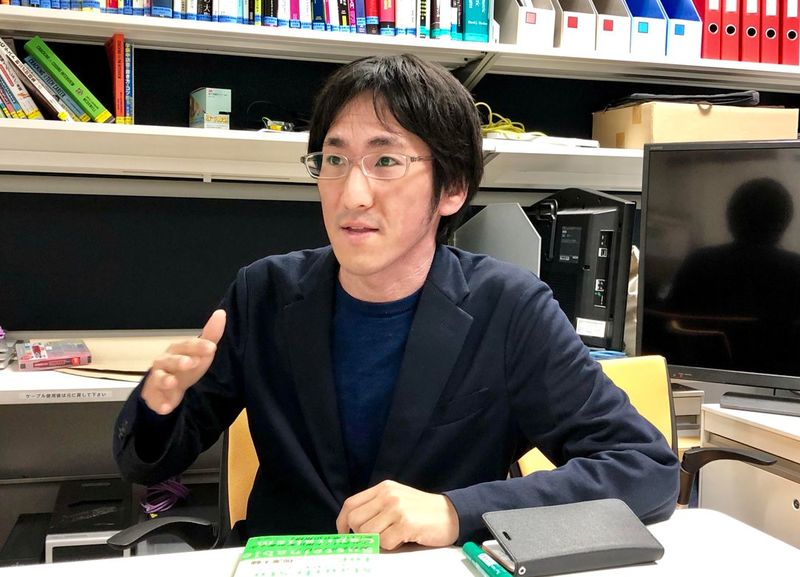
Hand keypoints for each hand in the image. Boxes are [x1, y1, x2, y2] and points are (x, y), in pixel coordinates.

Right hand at [141, 309, 225, 414]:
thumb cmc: (186, 367)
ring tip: (172, 383)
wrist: (167, 389)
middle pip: (169, 359)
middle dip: (179, 360)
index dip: (198, 346)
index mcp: (177, 350)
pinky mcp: (153, 396)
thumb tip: (221, 313)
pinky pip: (154, 400)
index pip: (187, 345)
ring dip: (165, 380)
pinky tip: (166, 408)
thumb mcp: (200, 352)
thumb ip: (210, 335)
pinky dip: (159, 404)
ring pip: (158, 378)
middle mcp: (164, 362)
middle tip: (190, 362)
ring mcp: (157, 379)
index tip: (212, 348)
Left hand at [336, 480, 459, 550]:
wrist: (451, 513)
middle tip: (375, 539)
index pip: (351, 504)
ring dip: (378, 542)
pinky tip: (404, 539)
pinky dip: (392, 546)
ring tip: (393, 537)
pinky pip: (385, 542)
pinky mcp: (406, 523)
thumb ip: (377, 508)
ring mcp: (397, 508)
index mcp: (383, 488)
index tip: (343, 534)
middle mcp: (388, 495)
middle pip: (355, 520)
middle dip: (361, 535)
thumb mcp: (397, 499)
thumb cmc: (422, 511)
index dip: (342, 522)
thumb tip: (352, 528)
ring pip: (368, 533)